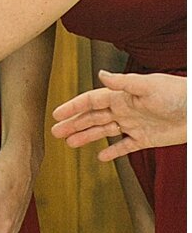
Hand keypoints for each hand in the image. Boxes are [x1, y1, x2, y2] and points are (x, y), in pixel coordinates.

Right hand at [52, 70, 187, 160]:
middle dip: (74, 124)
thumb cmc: (178, 94)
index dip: (73, 107)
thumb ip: (124, 82)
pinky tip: (101, 157)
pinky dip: (113, 152)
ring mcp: (134, 125)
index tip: (56, 114)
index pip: (92, 101)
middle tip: (55, 132)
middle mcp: (125, 110)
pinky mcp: (145, 139)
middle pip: (93, 117)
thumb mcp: (149, 86)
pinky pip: (125, 147)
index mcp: (123, 96)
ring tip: (70, 144)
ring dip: (87, 137)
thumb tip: (101, 74)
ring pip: (104, 132)